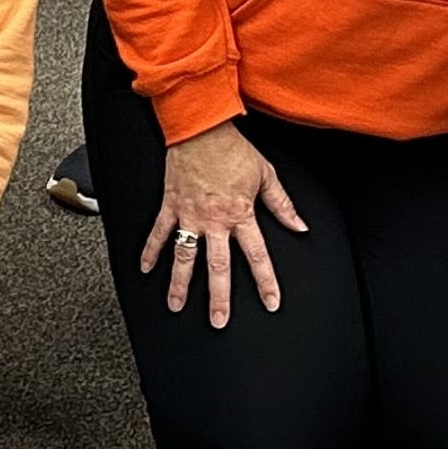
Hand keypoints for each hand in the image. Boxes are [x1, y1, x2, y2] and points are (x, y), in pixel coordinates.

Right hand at [142, 120, 307, 328]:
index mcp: (241, 215)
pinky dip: (151, 250)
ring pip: (184, 256)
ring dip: (179, 282)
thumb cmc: (233, 149)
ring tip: (176, 305)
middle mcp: (215, 221)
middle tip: (218, 321)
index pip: (257, 256)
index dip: (265, 281)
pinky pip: (159, 232)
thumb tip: (301, 226)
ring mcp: (189, 215)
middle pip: (217, 267)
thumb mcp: (266, 176)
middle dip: (218, 297)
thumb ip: (283, 205)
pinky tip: (146, 269)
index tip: (270, 302)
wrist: (202, 127)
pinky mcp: (171, 205)